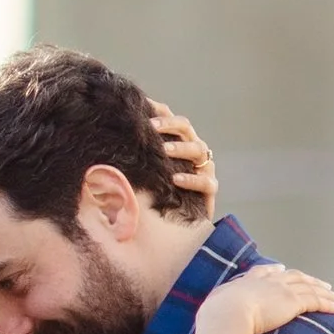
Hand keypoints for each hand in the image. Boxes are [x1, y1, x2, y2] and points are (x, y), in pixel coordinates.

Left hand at [149, 100, 218, 217]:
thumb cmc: (163, 189)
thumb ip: (142, 149)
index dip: (161, 114)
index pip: (173, 121)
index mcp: (181, 142)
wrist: (179, 221)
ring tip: (164, 151)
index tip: (143, 112)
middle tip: (150, 127)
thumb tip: (124, 127)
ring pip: (199, 150)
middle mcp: (194, 151)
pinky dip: (192, 179)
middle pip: (187, 129)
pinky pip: (206, 181)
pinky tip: (176, 179)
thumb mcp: (151, 167)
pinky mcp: (210, 190)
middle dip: (169, 126)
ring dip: (181, 148)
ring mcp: (205, 169)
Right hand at [198, 262, 333, 333]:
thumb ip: (218, 310)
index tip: (282, 269)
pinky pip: (316, 301)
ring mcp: (282, 290)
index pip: (265, 271)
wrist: (226, 316)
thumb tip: (212, 320)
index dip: (275, 271)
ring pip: (309, 288)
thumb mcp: (214, 309)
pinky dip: (328, 303)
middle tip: (320, 283)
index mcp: (248, 281)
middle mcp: (268, 282)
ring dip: (325, 292)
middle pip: (294, 277)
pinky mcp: (293, 302)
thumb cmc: (215, 317)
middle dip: (308, 280)